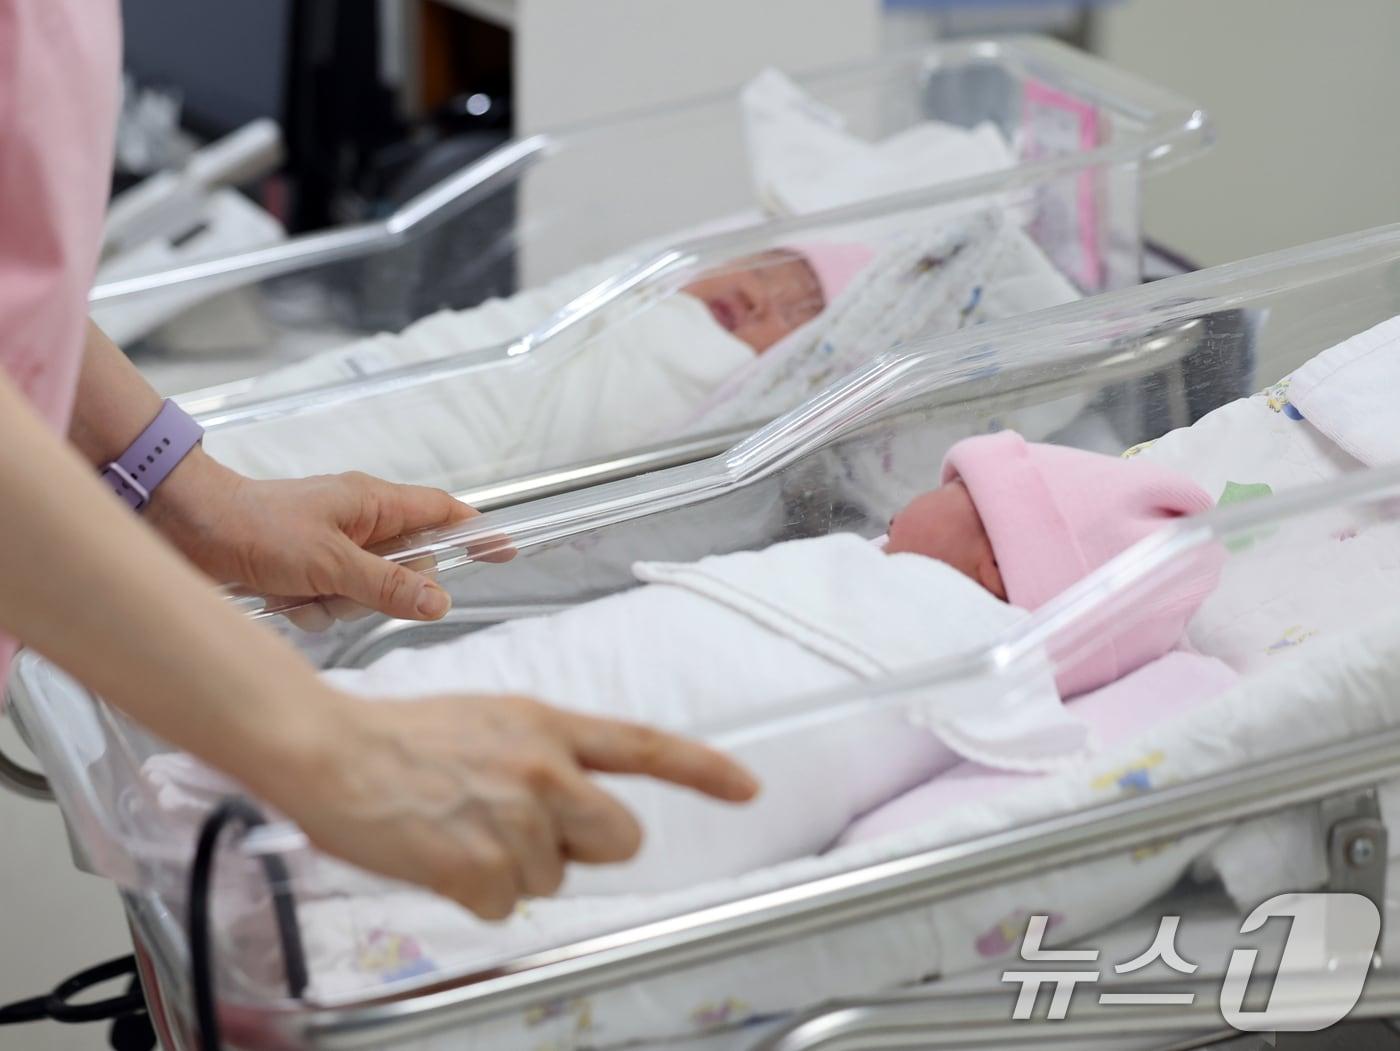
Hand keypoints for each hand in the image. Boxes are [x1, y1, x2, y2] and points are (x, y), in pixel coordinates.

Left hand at [149, 449, 505, 624]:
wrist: (186, 529)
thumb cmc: (256, 528)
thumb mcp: (330, 562)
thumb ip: (388, 585)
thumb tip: (440, 601)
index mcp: (373, 503)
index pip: (442, 514)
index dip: (474, 532)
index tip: (505, 551)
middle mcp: (358, 524)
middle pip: (406, 568)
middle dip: (381, 591)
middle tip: (345, 588)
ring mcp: (332, 549)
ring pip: (367, 593)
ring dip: (337, 604)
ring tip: (302, 591)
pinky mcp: (306, 571)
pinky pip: (332, 604)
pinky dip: (311, 609)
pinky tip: (283, 599)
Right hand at [262, 690, 759, 917]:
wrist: (331, 751)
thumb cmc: (400, 737)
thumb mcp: (490, 720)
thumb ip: (544, 753)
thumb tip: (577, 798)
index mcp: (548, 725)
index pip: (646, 746)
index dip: (703, 771)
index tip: (746, 787)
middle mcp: (545, 769)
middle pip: (621, 837)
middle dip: (587, 847)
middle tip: (532, 833)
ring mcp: (516, 819)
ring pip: (553, 877)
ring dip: (513, 867)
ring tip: (460, 829)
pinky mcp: (481, 867)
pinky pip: (503, 903)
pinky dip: (472, 892)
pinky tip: (441, 855)